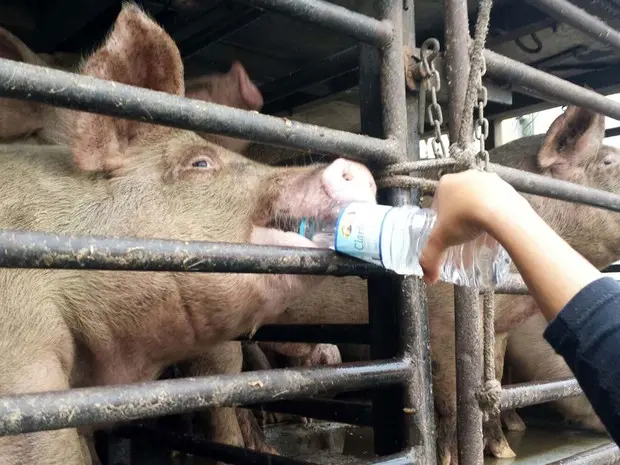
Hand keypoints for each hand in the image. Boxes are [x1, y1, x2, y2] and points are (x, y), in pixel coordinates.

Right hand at [419, 169, 525, 284]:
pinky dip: (494, 213)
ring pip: (478, 200)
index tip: (446, 232)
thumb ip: (430, 258)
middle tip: (463, 235)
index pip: (438, 202)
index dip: (441, 219)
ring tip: (480, 234)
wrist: (501, 214)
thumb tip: (427, 277)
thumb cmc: (467, 219)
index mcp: (446, 184)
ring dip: (477, 214)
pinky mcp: (505, 186)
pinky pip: (496, 202)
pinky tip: (494, 228)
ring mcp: (487, 179)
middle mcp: (466, 177)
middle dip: (460, 218)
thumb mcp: (441, 240)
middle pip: (458, 201)